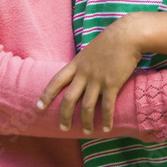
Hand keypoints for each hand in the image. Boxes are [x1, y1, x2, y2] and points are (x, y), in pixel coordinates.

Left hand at [37, 16, 142, 132]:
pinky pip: (107, 106)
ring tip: (87, 131)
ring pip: (87, 106)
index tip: (38, 107)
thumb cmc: (111, 40)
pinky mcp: (112, 83)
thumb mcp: (91, 50)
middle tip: (63, 128)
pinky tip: (106, 128)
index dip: (46, 95)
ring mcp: (98, 79)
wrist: (128, 35)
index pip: (56, 81)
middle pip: (69, 99)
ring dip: (86, 121)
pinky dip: (106, 119)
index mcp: (77, 63)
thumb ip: (84, 63)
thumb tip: (82, 72)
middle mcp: (84, 73)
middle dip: (65, 116)